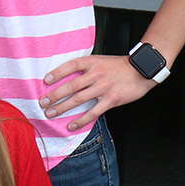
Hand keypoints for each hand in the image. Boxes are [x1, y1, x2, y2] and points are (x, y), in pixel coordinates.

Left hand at [39, 54, 155, 130]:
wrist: (141, 70)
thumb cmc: (117, 66)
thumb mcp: (99, 60)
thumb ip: (84, 67)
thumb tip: (64, 76)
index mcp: (91, 62)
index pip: (70, 66)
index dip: (57, 73)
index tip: (45, 81)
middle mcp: (96, 74)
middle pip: (70, 86)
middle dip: (54, 95)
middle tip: (42, 103)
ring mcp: (103, 87)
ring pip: (78, 100)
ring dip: (62, 108)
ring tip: (50, 114)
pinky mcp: (111, 100)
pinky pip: (93, 112)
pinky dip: (81, 120)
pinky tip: (71, 125)